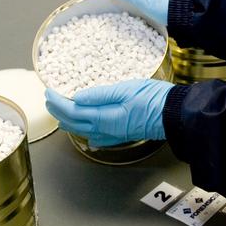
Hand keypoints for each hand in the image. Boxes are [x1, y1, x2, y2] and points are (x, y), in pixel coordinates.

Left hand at [45, 79, 173, 146]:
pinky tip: (87, 132)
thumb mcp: (126, 89)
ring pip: (84, 130)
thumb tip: (77, 98)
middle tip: (50, 100)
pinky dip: (86, 131)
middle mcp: (107, 130)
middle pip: (75, 123)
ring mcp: (114, 134)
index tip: (49, 92)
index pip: (73, 112)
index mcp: (106, 118)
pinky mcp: (122, 134)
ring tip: (61, 112)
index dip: (58, 102)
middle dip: (59, 112)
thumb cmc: (155, 99)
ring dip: (69, 121)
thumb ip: (100, 95)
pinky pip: (98, 136)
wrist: (176, 114)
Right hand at [79, 0, 171, 25]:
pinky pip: (132, 14)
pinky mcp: (154, 14)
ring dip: (110, 9)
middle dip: (99, 0)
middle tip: (87, 11)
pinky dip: (122, 18)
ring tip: (99, 20)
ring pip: (122, 4)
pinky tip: (121, 28)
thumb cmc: (167, 4)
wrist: (190, 12)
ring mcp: (147, 3)